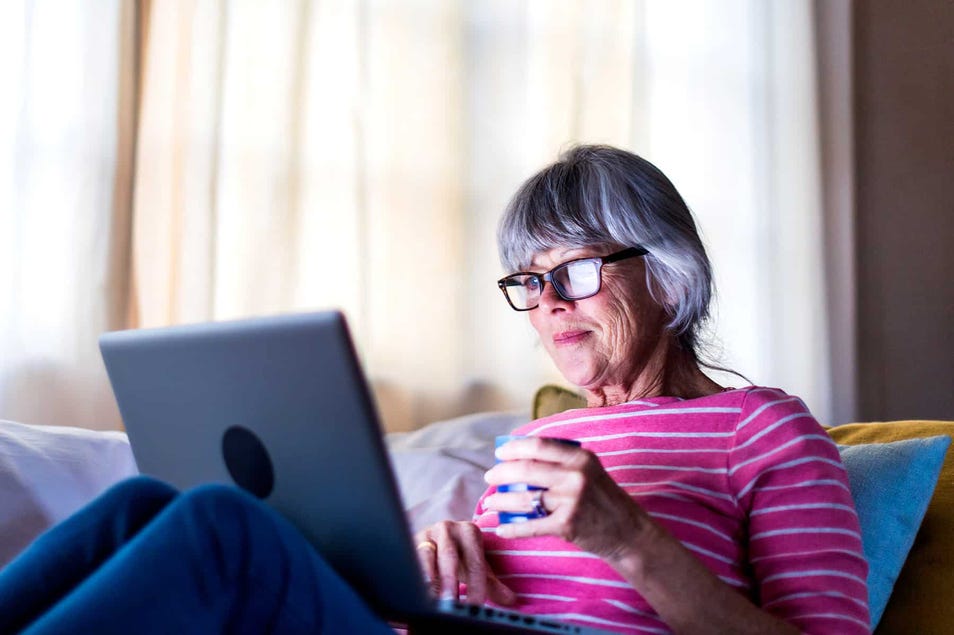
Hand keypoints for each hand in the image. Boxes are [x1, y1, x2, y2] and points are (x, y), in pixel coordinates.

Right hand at [413, 521, 516, 605]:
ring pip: (425, 556)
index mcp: (469, 531)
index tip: (475, 606)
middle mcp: (447, 528)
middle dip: (450, 581)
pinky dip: (413, 576)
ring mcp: (426, 534)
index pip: (475, 561)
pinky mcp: (409, 542)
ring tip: (430, 599)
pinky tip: (414, 591)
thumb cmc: (460, 556)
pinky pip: (409, 559)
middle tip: (451, 602)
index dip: (476, 585)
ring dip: (428, 579)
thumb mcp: (476, 567)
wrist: (436, 539)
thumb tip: (510, 600)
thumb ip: (492, 584)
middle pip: (449, 556)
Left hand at [482, 437, 652, 562]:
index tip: (500, 453)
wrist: (628, 532)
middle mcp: (576, 476)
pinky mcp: (567, 525)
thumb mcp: (590, 469)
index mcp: (581, 457)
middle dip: (501, 473)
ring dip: (501, 501)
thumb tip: (521, 456)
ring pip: (525, 498)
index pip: (539, 445)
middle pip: (526, 470)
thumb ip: (562, 461)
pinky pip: (531, 526)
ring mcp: (571, 501)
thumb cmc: (604, 498)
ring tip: (489, 503)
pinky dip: (513, 529)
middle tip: (489, 477)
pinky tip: (501, 529)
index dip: (514, 448)